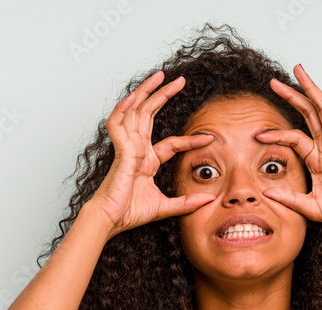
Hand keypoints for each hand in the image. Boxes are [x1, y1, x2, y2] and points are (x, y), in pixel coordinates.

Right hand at [90, 70, 216, 237]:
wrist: (111, 220)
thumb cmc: (130, 213)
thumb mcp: (166, 207)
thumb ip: (186, 203)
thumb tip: (208, 200)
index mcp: (146, 161)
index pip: (172, 143)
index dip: (190, 139)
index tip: (210, 137)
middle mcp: (137, 149)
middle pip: (150, 115)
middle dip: (163, 95)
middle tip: (180, 80)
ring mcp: (127, 147)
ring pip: (135, 111)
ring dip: (146, 92)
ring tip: (160, 76)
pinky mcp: (120, 151)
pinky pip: (117, 124)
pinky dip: (122, 109)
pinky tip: (132, 96)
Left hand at [256, 64, 321, 237]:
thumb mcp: (309, 206)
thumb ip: (289, 199)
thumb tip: (266, 193)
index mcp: (316, 158)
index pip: (292, 138)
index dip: (275, 134)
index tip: (257, 134)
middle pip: (306, 113)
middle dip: (291, 96)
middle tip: (273, 82)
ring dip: (311, 88)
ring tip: (298, 71)